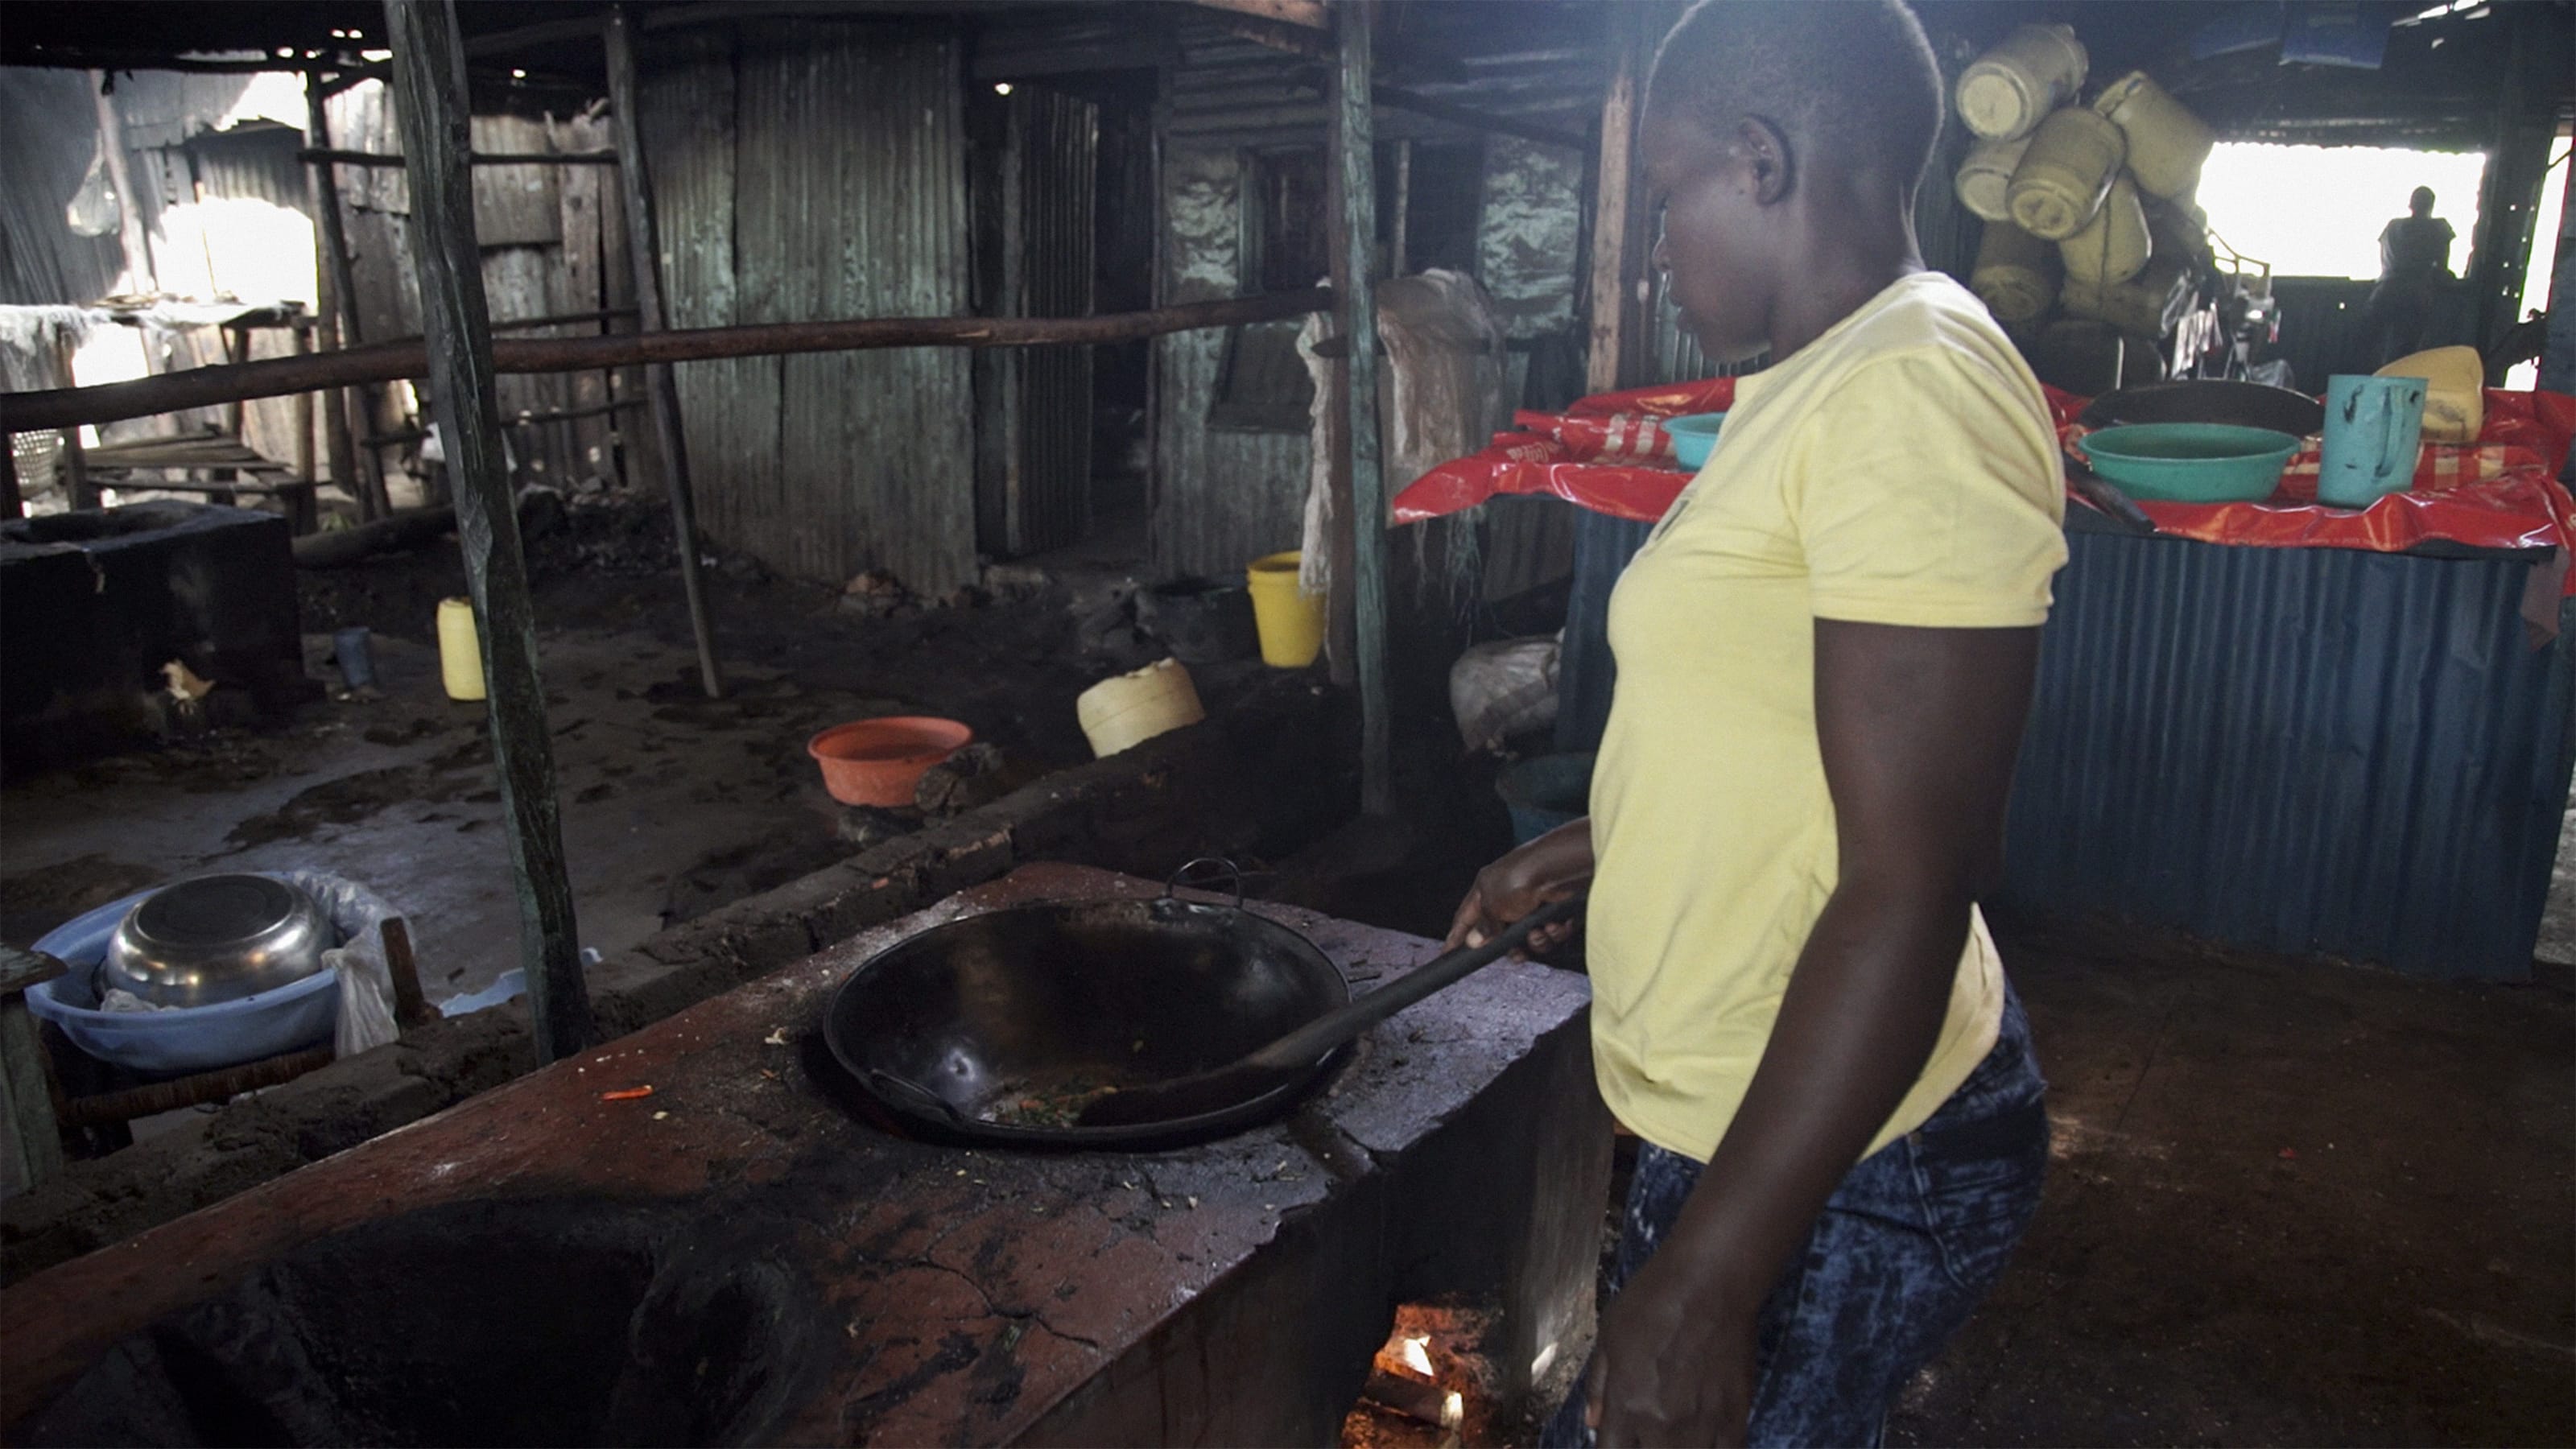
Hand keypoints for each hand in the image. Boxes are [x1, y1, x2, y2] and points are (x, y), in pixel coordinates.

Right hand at [1445, 821, 1591, 954]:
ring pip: (1530, 937)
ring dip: (1536, 940)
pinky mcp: (1555, 909)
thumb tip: (1475, 941)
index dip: (1457, 935)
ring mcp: (1533, 903)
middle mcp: (1508, 895)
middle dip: (1513, 947)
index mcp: (1486, 889)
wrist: (1557, 870)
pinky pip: (1550, 932)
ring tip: (1538, 933)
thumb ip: (1484, 927)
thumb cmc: (1519, 879)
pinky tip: (1553, 925)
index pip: (1466, 917)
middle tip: (1516, 952)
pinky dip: (1553, 932)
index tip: (1448, 952)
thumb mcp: (1492, 906)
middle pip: (1503, 934)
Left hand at [1584, 1247, 1758, 1447]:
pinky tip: (1708, 1440)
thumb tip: (1592, 1422)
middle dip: (1644, 1448)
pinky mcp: (1736, 1416)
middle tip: (1648, 1431)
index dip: (1611, 1448)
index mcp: (1626, 1403)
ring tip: (1676, 1434)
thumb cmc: (1653, 1299)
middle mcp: (1662, 1423)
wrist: (1711, 1282)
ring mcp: (1702, 1424)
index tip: (1618, 1438)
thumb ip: (1599, 1383)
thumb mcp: (1609, 1333)